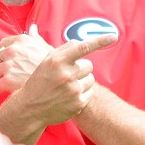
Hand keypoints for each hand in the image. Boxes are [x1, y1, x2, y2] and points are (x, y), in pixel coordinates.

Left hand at [0, 24, 53, 94]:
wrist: (59, 81)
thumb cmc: (55, 65)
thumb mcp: (46, 47)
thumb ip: (36, 38)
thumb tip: (32, 28)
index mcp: (22, 40)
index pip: (3, 44)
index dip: (1, 53)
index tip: (2, 60)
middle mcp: (13, 50)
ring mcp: (10, 65)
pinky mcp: (8, 80)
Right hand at [0, 32, 115, 125]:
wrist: (30, 108)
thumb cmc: (39, 81)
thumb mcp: (45, 62)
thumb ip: (63, 50)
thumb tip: (81, 41)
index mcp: (57, 61)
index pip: (83, 47)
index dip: (100, 40)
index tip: (114, 36)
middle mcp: (66, 74)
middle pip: (89, 65)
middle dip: (80, 69)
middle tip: (66, 76)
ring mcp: (73, 90)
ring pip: (91, 79)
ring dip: (82, 81)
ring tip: (66, 87)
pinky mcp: (78, 103)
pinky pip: (90, 92)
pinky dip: (82, 94)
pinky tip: (68, 97)